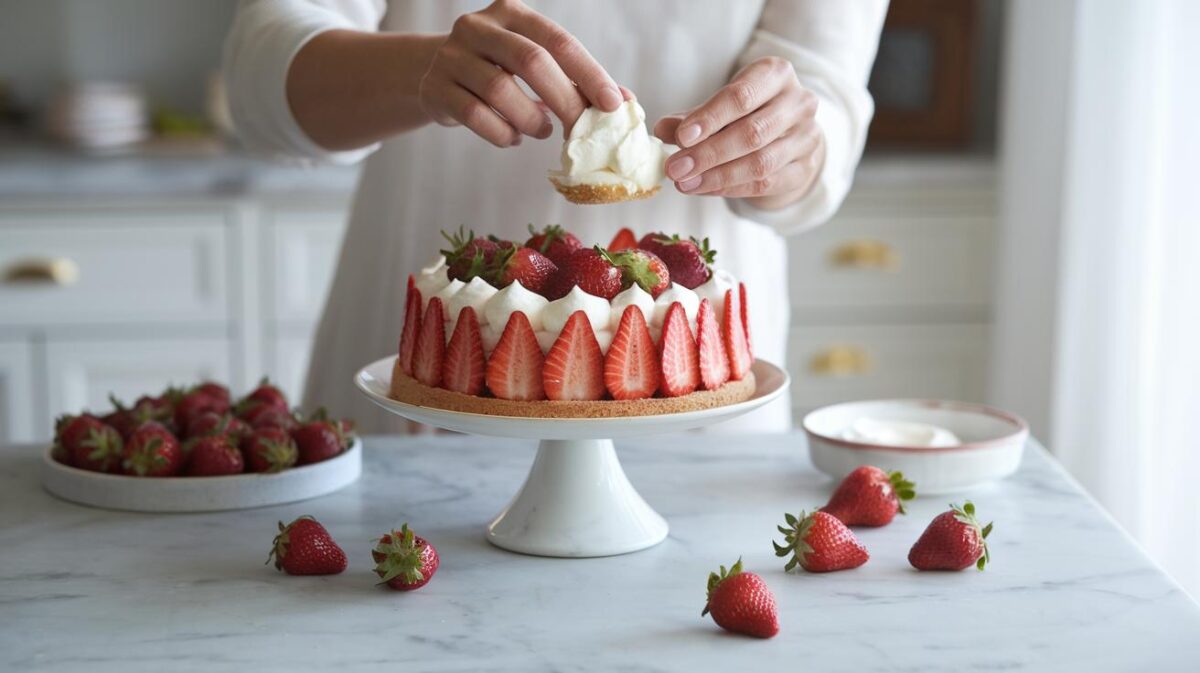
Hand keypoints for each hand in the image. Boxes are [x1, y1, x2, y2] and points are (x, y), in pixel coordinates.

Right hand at [418, 0, 621, 147]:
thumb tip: (624, 103)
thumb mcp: (536, 65)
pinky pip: (475, 115)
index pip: (559, 41)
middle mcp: (478, 26)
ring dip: (530, 118)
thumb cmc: (500, 70)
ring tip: (541, 129)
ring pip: (500, 90)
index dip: (589, 74)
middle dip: (564, 99)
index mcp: (512, 12)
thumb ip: (576, 80)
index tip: (613, 104)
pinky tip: (513, 136)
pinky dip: (502, 133)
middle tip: (580, 129)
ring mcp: (452, 55)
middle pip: (531, 61)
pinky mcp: (435, 87)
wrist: (437, 74)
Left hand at [654, 57, 825, 209]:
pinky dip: (731, 189)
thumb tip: (663, 129)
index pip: (742, 96)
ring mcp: (806, 136)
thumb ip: (692, 118)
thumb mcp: (720, 106)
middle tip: (675, 168)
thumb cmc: (748, 112)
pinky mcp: (804, 167)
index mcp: (776, 74)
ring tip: (685, 183)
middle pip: (751, 133)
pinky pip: (766, 183)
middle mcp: (798, 102)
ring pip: (760, 162)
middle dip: (708, 154)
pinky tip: (705, 189)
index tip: (682, 137)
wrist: (789, 132)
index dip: (710, 118)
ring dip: (717, 176)